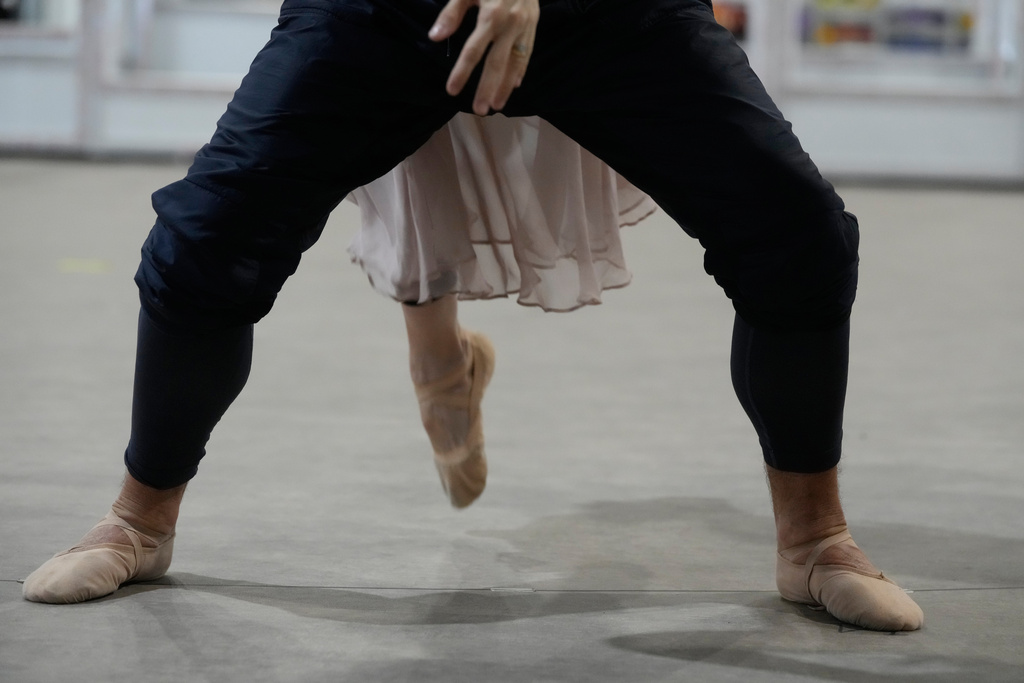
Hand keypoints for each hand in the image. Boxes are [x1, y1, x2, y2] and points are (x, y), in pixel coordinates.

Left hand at [429, 0, 539, 114]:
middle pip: (497, 63)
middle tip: (480, 109)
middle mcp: (510, 25)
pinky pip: (527, 53)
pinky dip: (520, 71)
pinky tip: (514, 85)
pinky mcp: (534, 26)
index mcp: (491, 16)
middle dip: (487, 88)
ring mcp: (525, 27)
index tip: (452, 90)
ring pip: (515, 62)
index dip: (462, 72)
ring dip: (506, 86)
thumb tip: (435, 38)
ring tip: (497, 105)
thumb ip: (451, 14)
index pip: (474, 50)